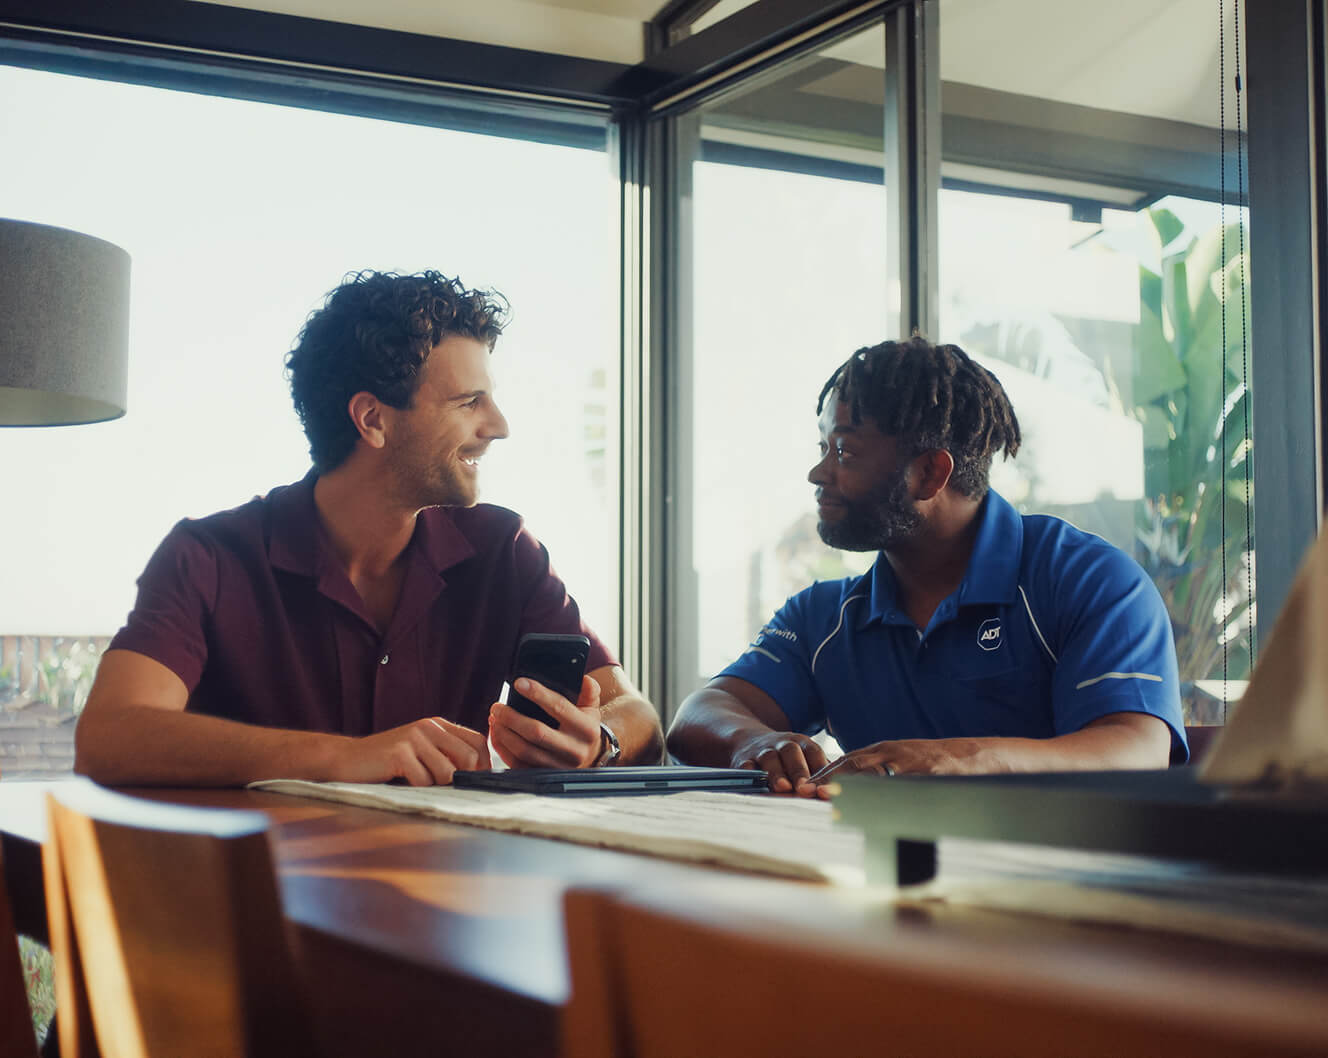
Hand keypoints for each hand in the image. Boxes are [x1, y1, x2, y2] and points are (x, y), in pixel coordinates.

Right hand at [327, 717, 489, 785]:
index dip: (483, 764)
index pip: (478, 741)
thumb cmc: (387, 762)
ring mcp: (414, 738)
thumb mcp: (421, 752)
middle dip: (461, 778)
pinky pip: (423, 780)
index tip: (476, 781)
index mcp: (438, 725)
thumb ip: (447, 756)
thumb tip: (479, 775)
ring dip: (434, 785)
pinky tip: (400, 780)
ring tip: (414, 781)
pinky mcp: (399, 752)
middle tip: (443, 787)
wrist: (346, 759)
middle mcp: (429, 727)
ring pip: (447, 772)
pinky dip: (415, 788)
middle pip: (469, 757)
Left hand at [489, 675, 603, 768]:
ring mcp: (558, 767)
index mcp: (586, 729)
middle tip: (497, 706)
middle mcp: (574, 750)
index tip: (519, 683)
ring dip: (504, 733)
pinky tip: (497, 734)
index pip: (559, 707)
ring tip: (495, 718)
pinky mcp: (544, 777)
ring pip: (524, 751)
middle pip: (536, 733)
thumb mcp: (592, 708)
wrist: (590, 759)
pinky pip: (518, 765)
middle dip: (512, 717)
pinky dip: (502, 749)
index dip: (538, 694)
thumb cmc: (585, 728)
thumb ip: (589, 691)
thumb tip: (581, 679)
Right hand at [732, 731, 829, 795]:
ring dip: (776, 773)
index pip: (813, 752)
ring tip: (782, 787)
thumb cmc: (785, 757)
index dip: (821, 768)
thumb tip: (842, 793)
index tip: (826, 786)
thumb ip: (821, 773)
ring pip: (769, 758)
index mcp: (801, 744)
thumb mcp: (804, 757)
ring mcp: (762, 751)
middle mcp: (782, 744)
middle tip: (804, 788)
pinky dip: (750, 776)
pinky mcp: (743, 760)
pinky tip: (756, 788)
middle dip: (798, 770)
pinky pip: (745, 767)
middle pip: (791, 752)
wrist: (748, 739)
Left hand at [809, 737, 984, 796]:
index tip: (804, 788)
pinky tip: (873, 808)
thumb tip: (849, 785)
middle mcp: (894, 754)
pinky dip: (887, 797)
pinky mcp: (929, 776)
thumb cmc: (936, 761)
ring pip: (876, 775)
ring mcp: (911, 765)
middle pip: (854, 765)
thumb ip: (878, 768)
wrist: (975, 755)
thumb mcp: (903, 759)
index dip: (825, 774)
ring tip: (831, 799)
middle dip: (830, 779)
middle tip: (808, 794)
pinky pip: (904, 788)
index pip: (847, 761)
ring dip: (851, 788)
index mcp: (885, 750)